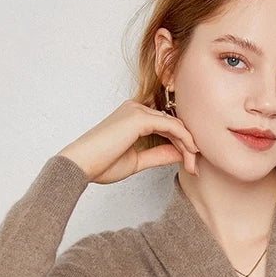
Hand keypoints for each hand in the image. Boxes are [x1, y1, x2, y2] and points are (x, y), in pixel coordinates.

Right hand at [56, 98, 199, 184]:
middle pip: (173, 124)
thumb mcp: (137, 161)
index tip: (190, 165)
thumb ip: (158, 155)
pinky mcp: (140, 118)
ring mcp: (137, 111)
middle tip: (194, 167)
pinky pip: (171, 126)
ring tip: (193, 165)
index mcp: (133, 117)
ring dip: (188, 145)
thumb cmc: (101, 164)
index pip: (166, 126)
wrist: (80, 165)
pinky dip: (184, 140)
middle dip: (188, 146)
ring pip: (175, 125)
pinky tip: (191, 154)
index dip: (181, 145)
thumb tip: (180, 154)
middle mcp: (136, 109)